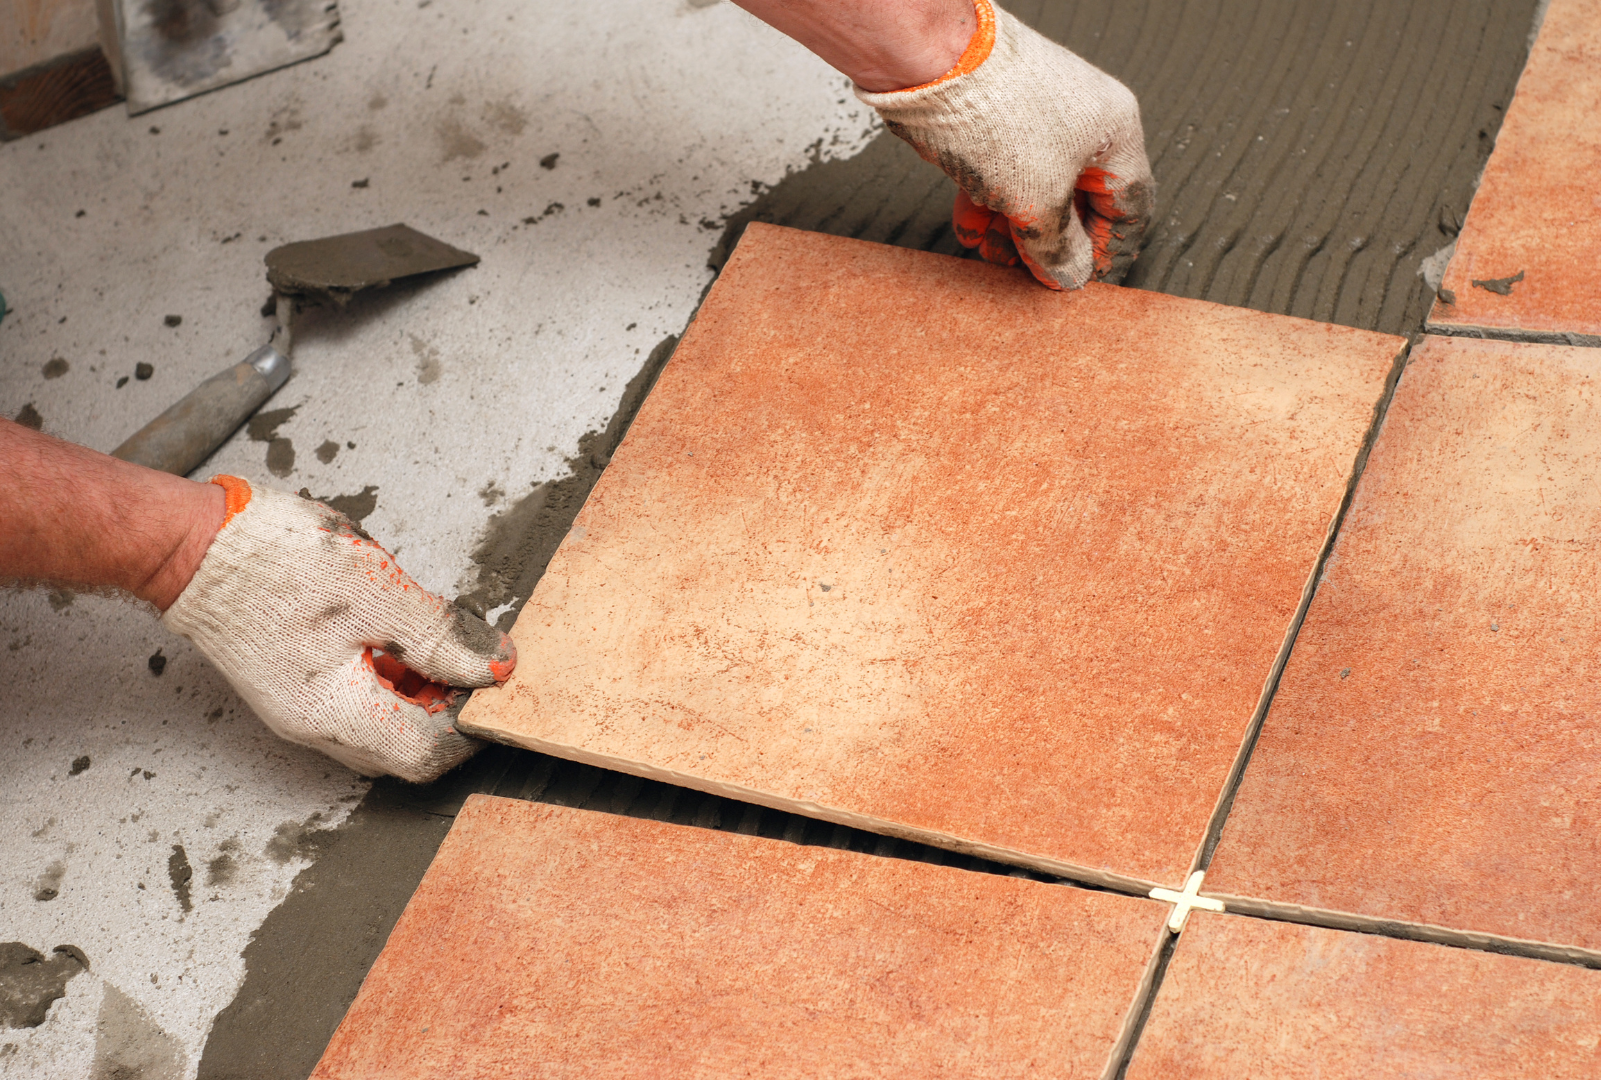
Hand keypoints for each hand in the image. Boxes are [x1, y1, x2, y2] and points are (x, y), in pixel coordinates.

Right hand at [162, 477, 515, 782]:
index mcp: (333, 713)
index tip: (499, 685)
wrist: (191, 542)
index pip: (426, 752)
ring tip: (445, 644)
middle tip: (478, 664)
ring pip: (385, 725)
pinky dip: (394, 678)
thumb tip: (495, 666)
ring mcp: (302, 709)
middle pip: (406, 748)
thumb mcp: (375, 589)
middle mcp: (314, 726)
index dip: (472, 724)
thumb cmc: (268, 559)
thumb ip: (441, 634)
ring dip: (424, 694)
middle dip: (451, 711)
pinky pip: (360, 700)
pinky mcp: (298, 685)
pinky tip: (406, 638)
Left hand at [856, 0, 1153, 288]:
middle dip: (1052, 243)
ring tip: (997, 258)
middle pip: (1076, 201)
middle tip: (1038, 276)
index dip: (1111, 249)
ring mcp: (1034, 120)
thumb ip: (1058, 247)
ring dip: (1014, 231)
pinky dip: (988, 207)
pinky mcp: (993, 123)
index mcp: (1113, 131)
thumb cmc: (997, 109)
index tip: (1089, 280)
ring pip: (1033, 192)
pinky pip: (999, 176)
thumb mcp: (1038, 200)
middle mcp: (1080, 122)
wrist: (931, 62)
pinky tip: (973, 231)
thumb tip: (1070, 274)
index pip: (1129, 204)